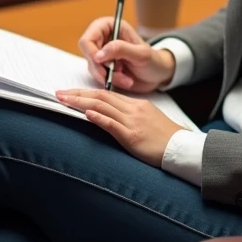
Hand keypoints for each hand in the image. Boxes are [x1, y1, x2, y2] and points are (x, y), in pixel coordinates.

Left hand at [55, 89, 181, 166]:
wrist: (183, 149)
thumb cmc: (167, 139)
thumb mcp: (149, 120)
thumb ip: (131, 115)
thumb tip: (111, 115)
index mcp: (137, 104)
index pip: (107, 94)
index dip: (86, 92)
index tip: (70, 92)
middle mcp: (133, 109)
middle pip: (101, 96)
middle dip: (77, 94)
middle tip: (58, 93)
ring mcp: (132, 122)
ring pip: (103, 106)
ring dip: (80, 102)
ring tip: (63, 100)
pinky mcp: (132, 136)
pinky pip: (112, 124)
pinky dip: (98, 117)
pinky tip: (86, 114)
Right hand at [77, 16, 175, 92]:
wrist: (158, 75)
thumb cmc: (153, 60)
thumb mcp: (141, 54)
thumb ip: (120, 49)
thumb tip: (98, 54)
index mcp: (110, 26)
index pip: (88, 38)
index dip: (91, 52)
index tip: (102, 64)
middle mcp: (103, 38)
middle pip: (87, 54)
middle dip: (101, 68)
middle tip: (115, 74)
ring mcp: (102, 54)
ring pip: (92, 67)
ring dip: (108, 76)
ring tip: (127, 79)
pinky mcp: (103, 68)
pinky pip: (98, 77)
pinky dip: (110, 81)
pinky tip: (125, 80)